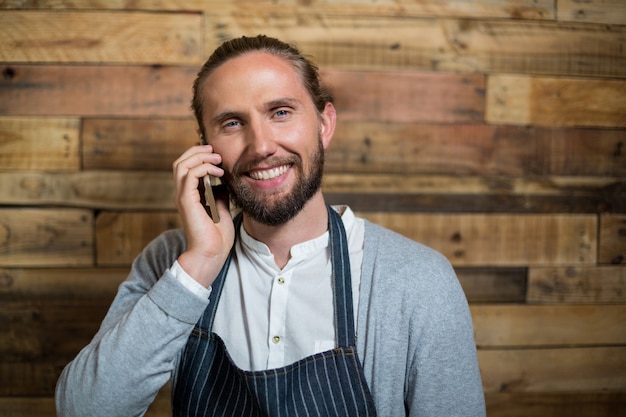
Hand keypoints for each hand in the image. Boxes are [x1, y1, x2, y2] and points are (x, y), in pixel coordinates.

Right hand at [172, 145, 234, 286]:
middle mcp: (183, 194)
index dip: (198, 156)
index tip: (214, 153)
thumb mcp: (222, 210)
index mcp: (189, 196)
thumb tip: (223, 182)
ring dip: (200, 157)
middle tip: (214, 150)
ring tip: (217, 158)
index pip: (186, 168)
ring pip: (181, 165)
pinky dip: (203, 168)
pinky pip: (189, 176)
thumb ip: (219, 195)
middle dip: (196, 151)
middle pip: (180, 162)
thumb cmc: (217, 237)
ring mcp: (182, 197)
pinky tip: (218, 172)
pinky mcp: (186, 201)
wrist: (212, 254)